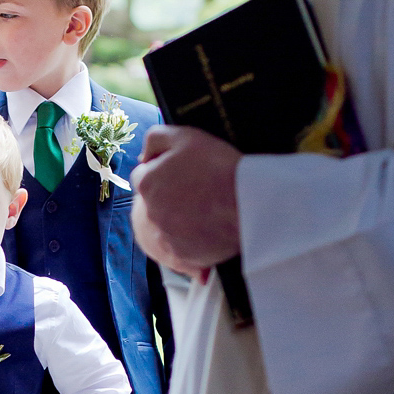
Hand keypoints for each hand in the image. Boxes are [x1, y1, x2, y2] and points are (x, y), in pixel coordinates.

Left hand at [131, 126, 241, 270]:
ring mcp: (165, 237)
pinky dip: (189, 244)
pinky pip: (179, 251)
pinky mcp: (181, 257)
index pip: (144, 176)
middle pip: (153, 203)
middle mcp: (150, 213)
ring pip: (165, 228)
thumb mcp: (185, 136)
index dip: (162, 172)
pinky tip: (206, 234)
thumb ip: (155, 139)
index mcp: (147, 183)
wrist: (249, 203)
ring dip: (177, 222)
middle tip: (196, 194)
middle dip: (168, 198)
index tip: (182, 175)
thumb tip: (144, 156)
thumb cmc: (219, 167)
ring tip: (203, 214)